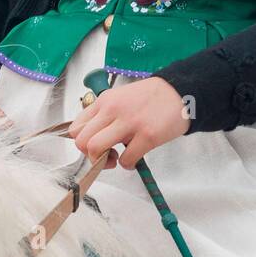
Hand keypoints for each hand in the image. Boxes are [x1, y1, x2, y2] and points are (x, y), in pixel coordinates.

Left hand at [67, 77, 190, 169]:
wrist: (180, 92)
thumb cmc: (150, 98)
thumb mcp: (120, 97)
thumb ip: (105, 114)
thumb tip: (93, 138)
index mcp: (104, 102)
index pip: (76, 129)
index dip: (83, 143)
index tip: (96, 146)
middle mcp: (113, 110)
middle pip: (82, 141)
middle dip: (91, 156)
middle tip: (107, 155)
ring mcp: (130, 123)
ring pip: (96, 149)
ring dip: (105, 162)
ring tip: (118, 158)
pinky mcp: (147, 135)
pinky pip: (126, 160)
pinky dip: (128, 164)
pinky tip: (136, 157)